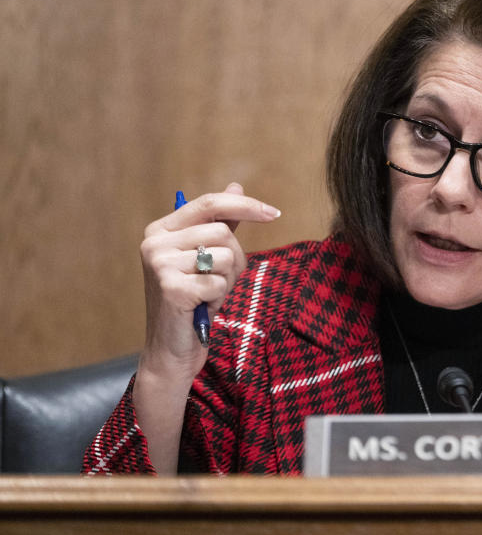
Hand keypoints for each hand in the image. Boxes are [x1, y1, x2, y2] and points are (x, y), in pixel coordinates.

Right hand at [138, 183, 280, 380]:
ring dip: (227, 279)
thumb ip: (220, 222)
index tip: (274, 213)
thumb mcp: (209, 258)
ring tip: (208, 294)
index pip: (210, 203)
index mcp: (161, 229)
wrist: (173, 349)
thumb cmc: (195, 301)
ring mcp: (159, 264)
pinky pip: (219, 282)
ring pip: (224, 256)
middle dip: (235, 259)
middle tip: (219, 281)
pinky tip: (201, 307)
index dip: (246, 205)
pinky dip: (219, 297)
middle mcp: (154, 242)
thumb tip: (236, 185)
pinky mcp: (170, 288)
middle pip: (223, 232)